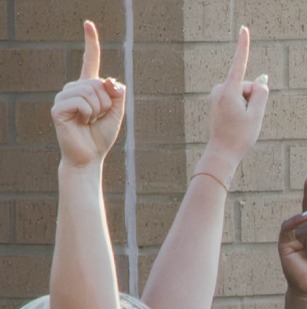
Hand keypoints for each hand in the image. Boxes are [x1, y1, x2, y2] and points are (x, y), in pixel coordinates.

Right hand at [51, 22, 125, 169]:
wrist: (89, 156)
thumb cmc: (101, 135)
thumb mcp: (117, 112)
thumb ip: (118, 94)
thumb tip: (110, 81)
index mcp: (87, 87)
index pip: (89, 61)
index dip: (90, 43)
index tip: (88, 24)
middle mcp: (73, 88)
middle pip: (98, 83)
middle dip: (107, 102)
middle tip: (98, 117)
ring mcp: (63, 97)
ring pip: (91, 92)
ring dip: (99, 109)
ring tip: (90, 120)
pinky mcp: (58, 108)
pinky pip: (81, 102)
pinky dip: (89, 113)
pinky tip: (82, 122)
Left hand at [199, 26, 268, 179]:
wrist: (221, 153)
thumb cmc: (240, 136)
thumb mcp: (257, 115)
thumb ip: (261, 93)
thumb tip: (261, 80)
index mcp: (229, 90)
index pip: (240, 63)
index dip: (243, 46)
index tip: (244, 29)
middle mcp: (220, 89)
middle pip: (247, 86)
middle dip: (253, 99)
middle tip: (248, 120)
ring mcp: (217, 95)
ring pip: (242, 93)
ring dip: (248, 106)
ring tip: (241, 124)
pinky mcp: (217, 100)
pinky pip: (237, 99)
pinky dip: (242, 108)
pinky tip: (238, 123)